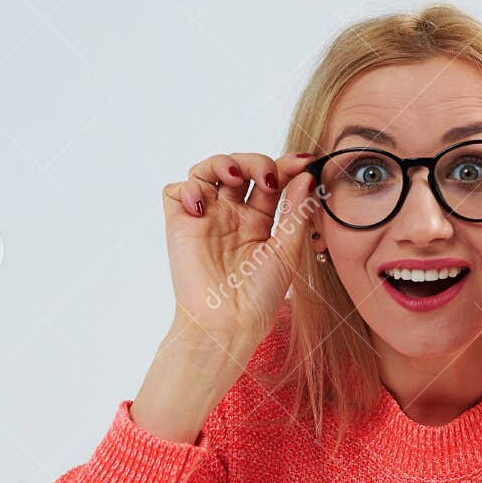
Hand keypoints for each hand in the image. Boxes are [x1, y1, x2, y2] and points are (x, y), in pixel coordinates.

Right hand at [161, 150, 318, 360]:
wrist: (230, 320)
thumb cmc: (260, 295)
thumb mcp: (287, 249)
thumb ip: (296, 211)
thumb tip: (306, 176)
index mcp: (258, 221)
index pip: (270, 180)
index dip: (285, 166)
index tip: (305, 162)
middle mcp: (230, 215)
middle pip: (239, 168)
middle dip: (255, 162)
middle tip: (268, 176)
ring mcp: (205, 217)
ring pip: (206, 171)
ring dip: (221, 162)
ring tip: (235, 176)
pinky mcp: (180, 224)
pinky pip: (175, 191)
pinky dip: (187, 187)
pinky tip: (203, 204)